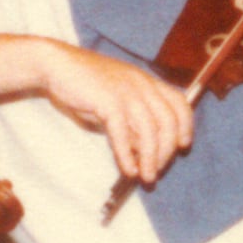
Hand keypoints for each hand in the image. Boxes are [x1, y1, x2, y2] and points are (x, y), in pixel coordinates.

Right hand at [37, 41, 196, 185]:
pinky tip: (128, 170)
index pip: (180, 103)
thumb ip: (132, 124)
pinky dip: (127, 154)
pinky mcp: (108, 100)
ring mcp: (126, 91)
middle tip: (157, 171)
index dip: (186, 126)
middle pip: (168, 121)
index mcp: (147, 81)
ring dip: (151, 158)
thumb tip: (144, 152)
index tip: (183, 146)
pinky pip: (123, 132)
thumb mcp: (116, 103)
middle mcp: (142, 84)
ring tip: (146, 177)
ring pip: (149, 129)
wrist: (57, 65)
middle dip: (167, 151)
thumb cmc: (85, 86)